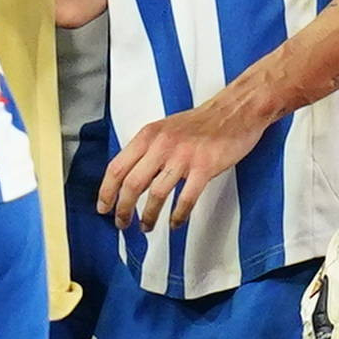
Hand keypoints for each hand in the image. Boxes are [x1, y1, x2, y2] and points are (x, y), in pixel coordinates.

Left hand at [102, 90, 269, 231]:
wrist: (235, 111)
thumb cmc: (201, 123)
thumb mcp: (164, 129)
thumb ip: (146, 150)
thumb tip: (128, 177)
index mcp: (149, 135)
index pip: (117, 167)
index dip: (106, 192)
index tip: (103, 208)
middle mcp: (162, 145)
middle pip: (132, 184)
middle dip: (123, 209)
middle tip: (122, 223)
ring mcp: (183, 156)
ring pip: (156, 194)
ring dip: (148, 216)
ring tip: (146, 227)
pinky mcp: (205, 167)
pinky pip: (186, 199)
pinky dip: (178, 216)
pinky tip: (175, 223)